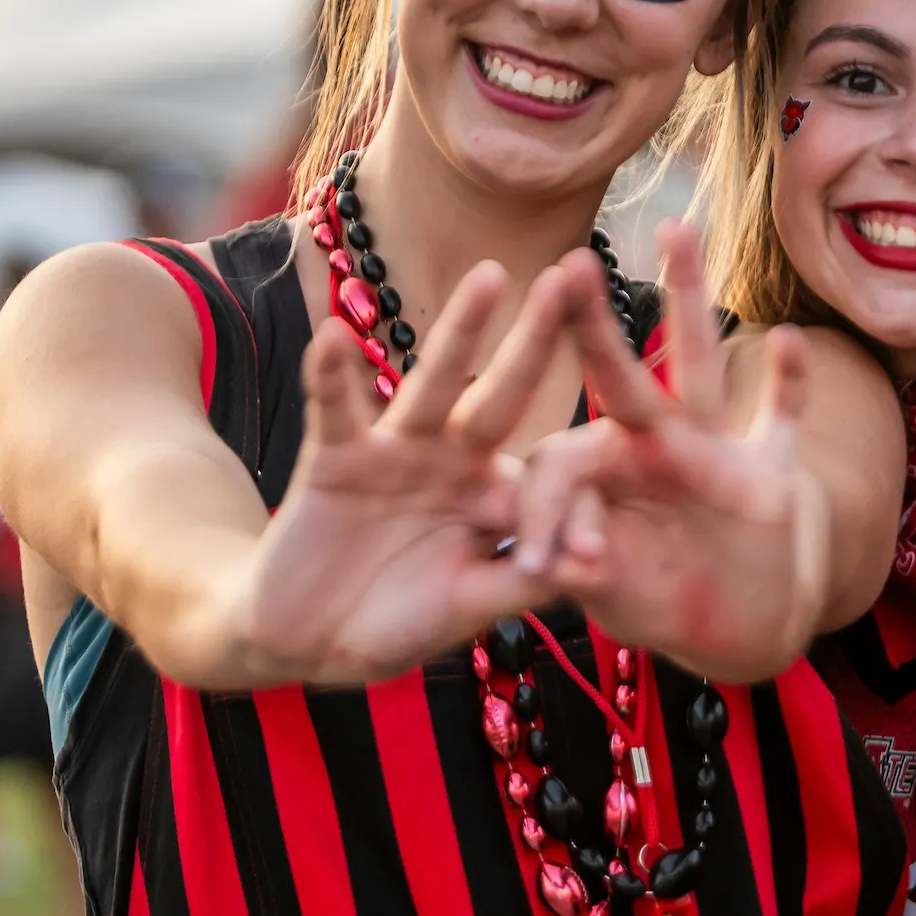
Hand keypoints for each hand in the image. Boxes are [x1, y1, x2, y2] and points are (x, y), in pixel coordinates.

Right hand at [216, 261, 564, 685]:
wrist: (308, 639)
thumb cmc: (396, 622)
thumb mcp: (466, 607)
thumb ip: (519, 584)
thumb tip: (587, 565)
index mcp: (495, 494)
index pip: (547, 468)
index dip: (576, 484)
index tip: (607, 497)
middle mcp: (454, 458)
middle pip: (504, 393)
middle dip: (537, 341)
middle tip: (570, 280)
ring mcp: (397, 451)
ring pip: (434, 382)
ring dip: (459, 330)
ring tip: (489, 276)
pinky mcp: (336, 458)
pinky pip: (335, 410)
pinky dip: (331, 375)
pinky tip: (333, 336)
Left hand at [510, 220, 831, 684]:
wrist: (734, 627)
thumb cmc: (659, 602)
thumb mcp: (618, 596)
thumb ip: (593, 574)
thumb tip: (569, 562)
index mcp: (602, 478)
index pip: (563, 462)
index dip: (547, 506)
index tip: (546, 564)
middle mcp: (652, 448)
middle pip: (621, 375)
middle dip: (591, 325)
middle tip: (568, 265)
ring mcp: (713, 452)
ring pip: (699, 364)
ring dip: (690, 298)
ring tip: (677, 228)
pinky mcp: (767, 472)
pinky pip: (780, 419)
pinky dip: (790, 385)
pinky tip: (791, 341)